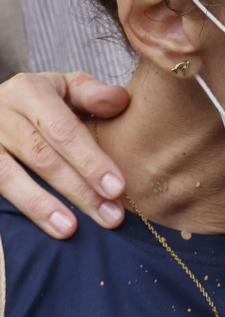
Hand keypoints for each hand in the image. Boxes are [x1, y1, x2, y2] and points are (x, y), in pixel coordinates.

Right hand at [0, 72, 129, 237]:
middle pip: (42, 157)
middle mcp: (0, 114)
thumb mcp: (67, 87)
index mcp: (29, 91)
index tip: (117, 187)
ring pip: (8, 178)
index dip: (91, 160)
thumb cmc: (44, 100)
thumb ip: (93, 94)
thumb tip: (120, 101)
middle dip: (78, 190)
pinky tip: (40, 226)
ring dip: (42, 207)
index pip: (64, 130)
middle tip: (110, 216)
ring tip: (70, 230)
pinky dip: (18, 209)